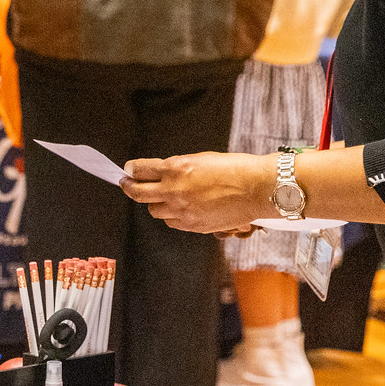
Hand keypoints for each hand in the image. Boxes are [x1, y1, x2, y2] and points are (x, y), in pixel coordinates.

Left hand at [122, 151, 272, 233]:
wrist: (258, 188)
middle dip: (129, 187)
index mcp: (175, 169)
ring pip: (153, 210)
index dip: (131, 170)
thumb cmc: (233, 169)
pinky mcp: (193, 225)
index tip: (128, 170)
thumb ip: (175, 168)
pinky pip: (171, 222)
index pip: (139, 170)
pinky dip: (172, 215)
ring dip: (155, 203)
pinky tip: (181, 208)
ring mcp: (182, 210)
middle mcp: (174, 190)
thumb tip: (157, 172)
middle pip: (137, 193)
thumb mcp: (199, 159)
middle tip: (127, 184)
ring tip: (162, 197)